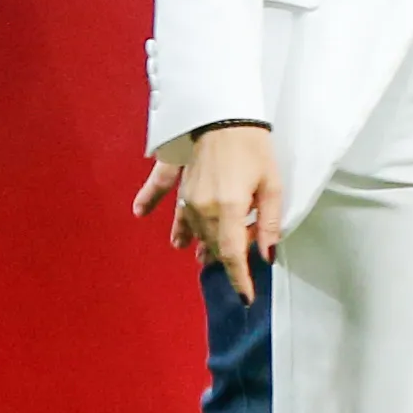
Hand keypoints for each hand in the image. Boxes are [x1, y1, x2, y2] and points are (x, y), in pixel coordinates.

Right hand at [143, 122, 280, 298]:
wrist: (226, 114)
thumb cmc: (254, 148)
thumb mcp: (271, 186)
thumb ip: (267, 223)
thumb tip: (266, 255)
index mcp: (228, 210)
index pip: (233, 255)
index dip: (240, 279)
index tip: (246, 298)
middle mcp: (203, 209)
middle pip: (214, 246)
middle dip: (228, 256)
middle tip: (244, 253)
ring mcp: (188, 197)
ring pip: (195, 231)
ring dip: (204, 243)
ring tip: (204, 256)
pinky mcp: (180, 182)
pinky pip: (165, 200)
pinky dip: (156, 209)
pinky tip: (141, 213)